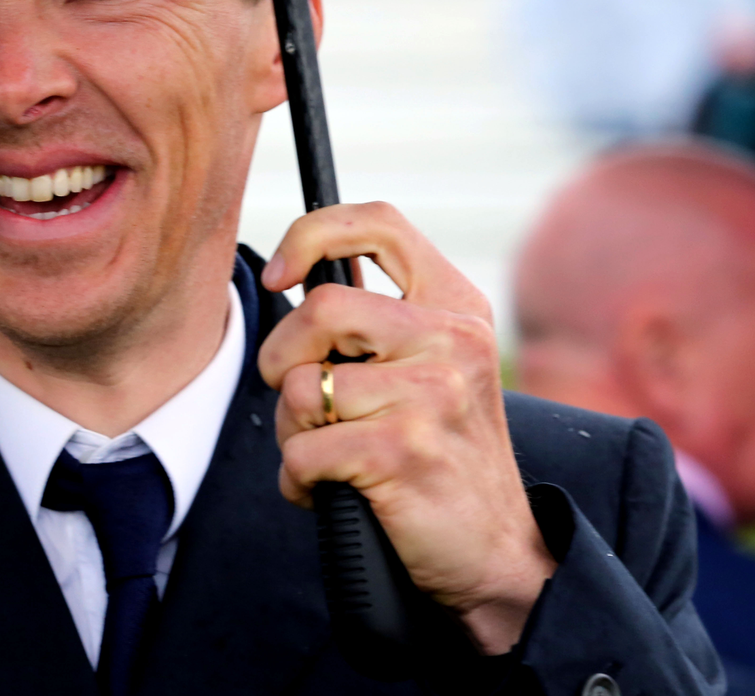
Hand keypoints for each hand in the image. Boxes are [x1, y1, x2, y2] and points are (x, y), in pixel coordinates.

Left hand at [259, 202, 555, 653]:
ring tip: (329, 453)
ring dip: (292, 431)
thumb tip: (292, 275)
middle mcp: (451, 339)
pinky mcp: (403, 452)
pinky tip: (331, 491)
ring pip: (302, 387)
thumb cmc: (438, 453)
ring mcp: (432, 394)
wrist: (496, 552)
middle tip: (299, 394)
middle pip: (321, 307)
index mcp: (456, 305)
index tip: (279, 276)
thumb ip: (376, 320)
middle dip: (281, 357)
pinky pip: (301, 452)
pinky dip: (297, 480)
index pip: (379, 223)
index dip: (311, 234)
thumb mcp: (429, 367)